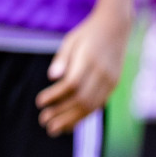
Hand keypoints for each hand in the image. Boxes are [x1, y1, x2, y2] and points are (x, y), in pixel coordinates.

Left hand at [36, 4, 129, 135]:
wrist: (116, 28)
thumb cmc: (87, 34)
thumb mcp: (71, 40)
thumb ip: (62, 59)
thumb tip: (51, 77)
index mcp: (90, 60)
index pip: (72, 84)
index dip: (55, 96)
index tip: (39, 103)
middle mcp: (103, 73)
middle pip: (82, 99)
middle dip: (62, 113)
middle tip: (43, 122)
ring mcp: (111, 80)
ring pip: (91, 106)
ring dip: (72, 119)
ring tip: (53, 129)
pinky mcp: (113, 85)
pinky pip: (98, 105)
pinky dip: (83, 116)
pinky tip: (70, 124)